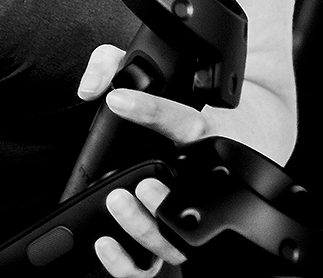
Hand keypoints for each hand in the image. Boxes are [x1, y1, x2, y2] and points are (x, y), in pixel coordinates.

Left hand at [78, 44, 209, 273]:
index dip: (152, 111)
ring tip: (119, 203)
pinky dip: (129, 264)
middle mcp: (199, 181)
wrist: (230, 141)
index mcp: (201, 139)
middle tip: (137, 184)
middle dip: (163, 199)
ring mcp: (185, 217)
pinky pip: (153, 266)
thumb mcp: (149, 76)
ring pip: (176, 241)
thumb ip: (115, 66)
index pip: (186, 123)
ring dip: (146, 228)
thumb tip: (92, 89)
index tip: (118, 101)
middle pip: (190, 200)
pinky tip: (105, 244)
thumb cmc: (178, 112)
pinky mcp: (167, 241)